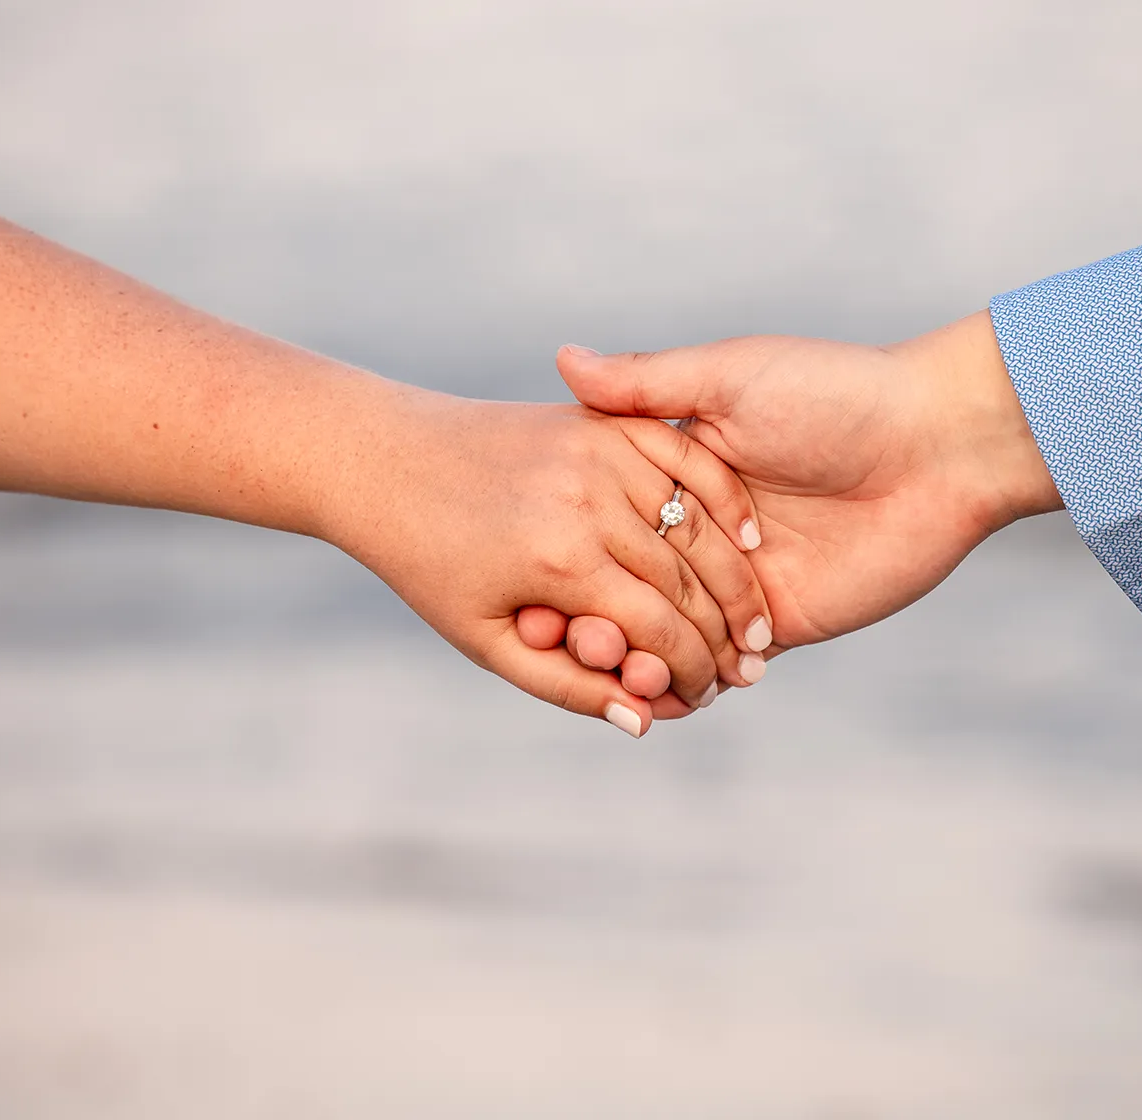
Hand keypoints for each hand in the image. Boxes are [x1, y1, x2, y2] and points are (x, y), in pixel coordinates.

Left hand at [321, 387, 771, 732]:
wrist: (386, 459)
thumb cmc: (429, 563)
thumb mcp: (485, 640)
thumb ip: (565, 685)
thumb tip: (644, 720)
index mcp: (558, 561)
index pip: (660, 630)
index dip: (693, 672)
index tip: (707, 699)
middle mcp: (588, 499)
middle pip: (690, 580)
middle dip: (726, 634)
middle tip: (749, 667)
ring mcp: (600, 451)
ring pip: (699, 523)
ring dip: (738, 575)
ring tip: (756, 619)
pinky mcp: (604, 420)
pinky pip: (687, 459)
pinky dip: (724, 498)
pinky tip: (749, 537)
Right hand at [522, 312, 1061, 659]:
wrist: (939, 446)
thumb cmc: (836, 395)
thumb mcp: (732, 379)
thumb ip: (649, 383)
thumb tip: (563, 359)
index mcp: (676, 472)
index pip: (599, 524)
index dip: (563, 554)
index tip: (527, 581)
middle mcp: (699, 530)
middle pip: (624, 588)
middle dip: (595, 619)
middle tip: (573, 638)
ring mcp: (739, 583)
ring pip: (666, 636)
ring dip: (636, 659)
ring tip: (621, 671)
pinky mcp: (782, 624)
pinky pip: (725, 666)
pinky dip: (692, 686)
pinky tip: (666, 697)